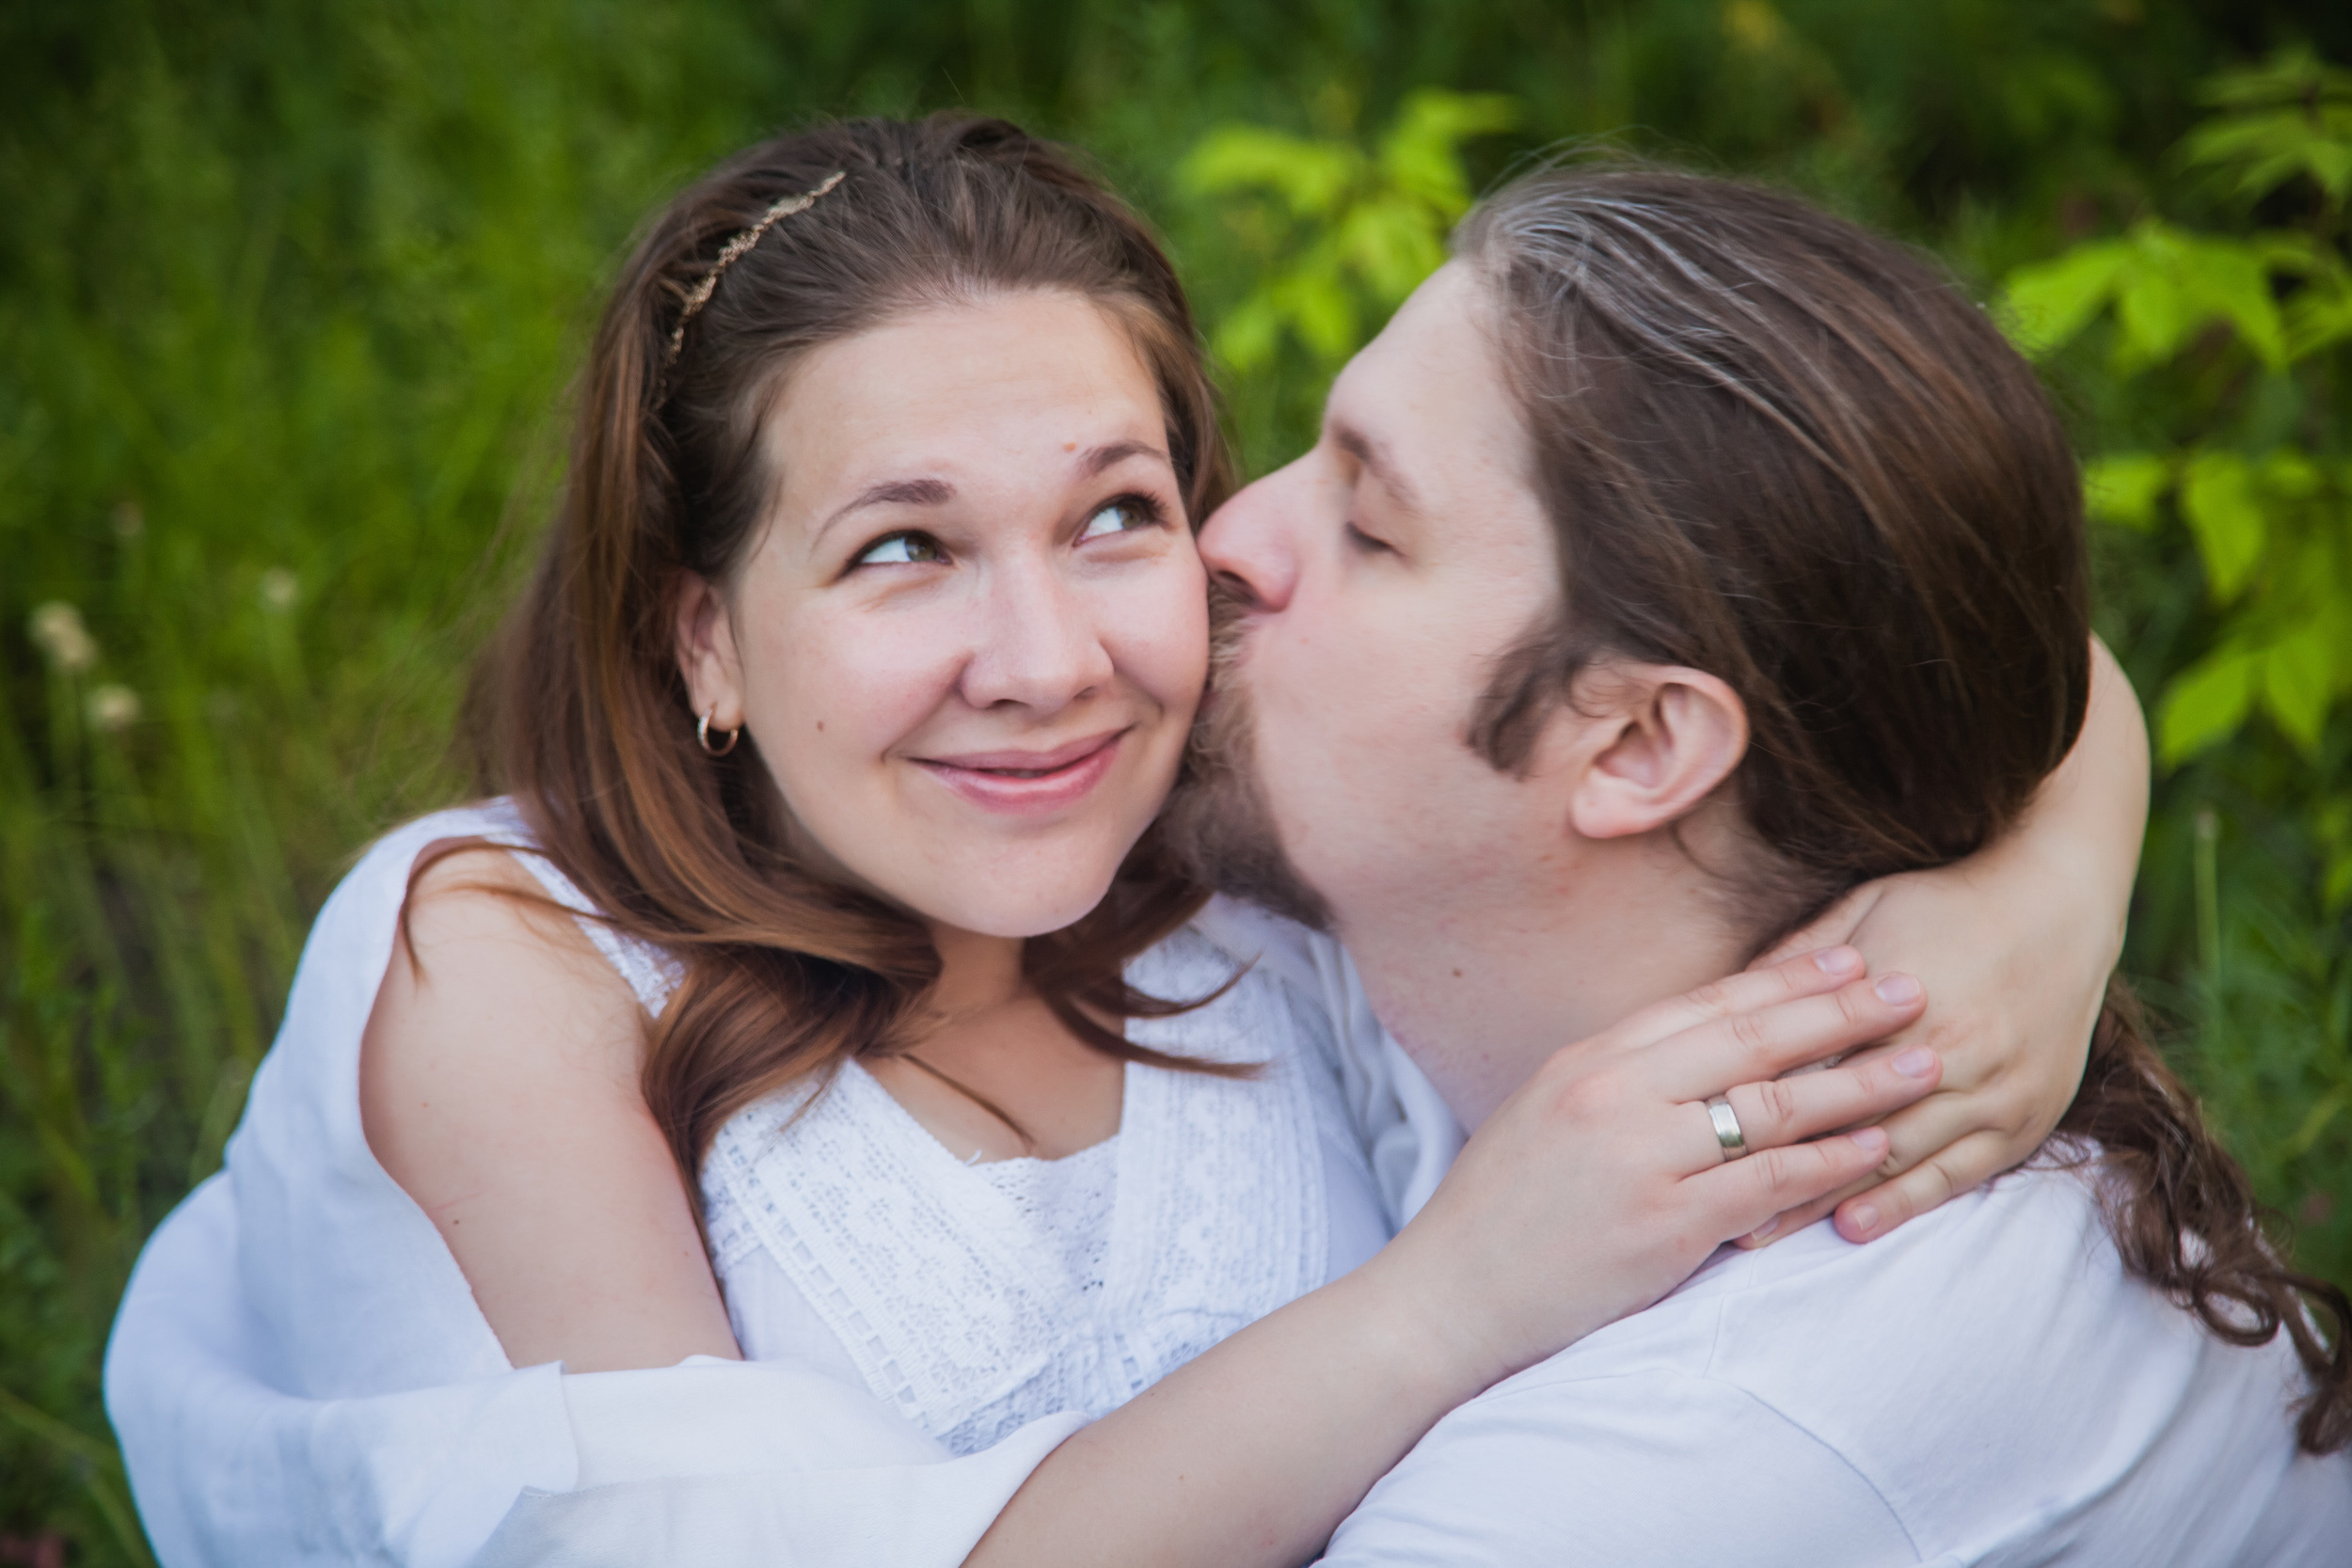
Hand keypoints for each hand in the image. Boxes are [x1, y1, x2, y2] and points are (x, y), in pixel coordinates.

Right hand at [1368, 946, 1935, 1391]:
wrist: (1450, 1295)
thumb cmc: (1500, 1213)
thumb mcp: (1547, 1116)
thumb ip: (1620, 1082)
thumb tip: (1696, 1056)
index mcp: (1588, 1060)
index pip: (1705, 1003)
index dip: (1785, 978)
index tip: (1846, 956)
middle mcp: (1615, 1094)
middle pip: (1750, 1038)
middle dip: (1841, 1011)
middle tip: (1911, 988)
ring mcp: (1640, 1156)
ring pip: (1773, 1105)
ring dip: (1859, 1082)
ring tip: (1923, 1062)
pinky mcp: (1664, 1224)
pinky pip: (1769, 1182)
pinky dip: (1831, 1162)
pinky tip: (1879, 1150)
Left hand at [1739, 861, 2114, 1247]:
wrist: (2060, 909)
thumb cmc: (1944, 905)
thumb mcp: (1862, 907)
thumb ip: (1797, 957)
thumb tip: (1723, 997)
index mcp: (1892, 994)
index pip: (1806, 1059)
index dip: (1745, 1101)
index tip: (1689, 1137)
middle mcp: (1941, 1046)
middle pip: (1840, 1118)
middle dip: (1771, 1167)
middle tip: (1707, 1204)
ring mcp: (1987, 1088)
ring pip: (1890, 1155)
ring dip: (1824, 1196)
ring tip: (1762, 1233)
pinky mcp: (2022, 1118)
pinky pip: (1955, 1174)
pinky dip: (1902, 1203)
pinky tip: (1853, 1226)